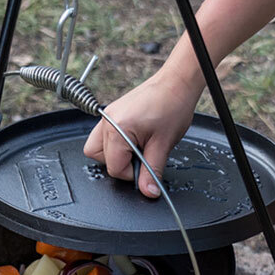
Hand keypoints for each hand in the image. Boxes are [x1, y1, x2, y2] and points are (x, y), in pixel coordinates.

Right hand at [83, 68, 200, 197]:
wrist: (176, 83)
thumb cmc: (172, 106)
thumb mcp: (163, 145)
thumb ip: (152, 172)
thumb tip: (147, 191)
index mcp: (117, 129)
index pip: (114, 167)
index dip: (131, 173)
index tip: (146, 166)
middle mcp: (107, 121)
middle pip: (100, 159)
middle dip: (120, 163)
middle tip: (141, 156)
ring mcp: (107, 116)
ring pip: (97, 148)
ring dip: (115, 154)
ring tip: (137, 147)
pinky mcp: (112, 113)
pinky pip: (104, 135)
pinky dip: (117, 143)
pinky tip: (134, 139)